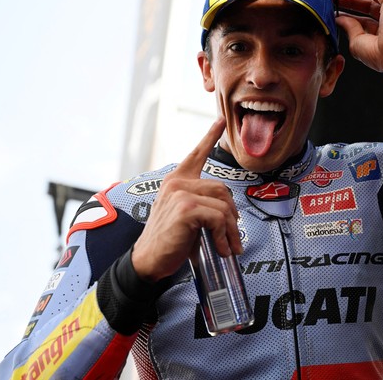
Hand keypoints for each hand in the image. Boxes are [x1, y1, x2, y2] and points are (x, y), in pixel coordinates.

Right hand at [131, 117, 241, 282]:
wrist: (148, 261)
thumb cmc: (169, 240)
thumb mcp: (185, 216)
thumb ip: (202, 205)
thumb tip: (230, 214)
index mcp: (176, 181)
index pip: (196, 154)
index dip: (210, 136)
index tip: (220, 120)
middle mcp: (177, 182)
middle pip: (222, 190)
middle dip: (232, 216)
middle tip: (234, 237)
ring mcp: (181, 193)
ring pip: (223, 205)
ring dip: (231, 230)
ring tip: (228, 246)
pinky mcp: (186, 208)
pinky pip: (219, 218)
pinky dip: (224, 235)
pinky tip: (220, 248)